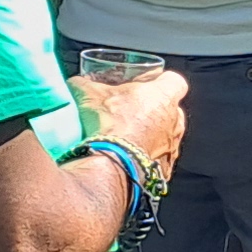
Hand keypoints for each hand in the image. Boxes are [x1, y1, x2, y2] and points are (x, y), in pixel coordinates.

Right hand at [73, 66, 189, 181]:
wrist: (113, 164)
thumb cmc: (108, 124)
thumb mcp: (89, 94)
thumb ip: (84, 84)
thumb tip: (76, 83)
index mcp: (164, 96)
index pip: (174, 81)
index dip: (160, 82)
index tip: (145, 85)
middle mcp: (175, 121)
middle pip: (169, 110)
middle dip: (153, 110)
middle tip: (129, 113)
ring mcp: (173, 147)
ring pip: (165, 137)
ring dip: (150, 137)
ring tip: (125, 140)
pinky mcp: (165, 169)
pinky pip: (158, 160)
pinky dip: (146, 159)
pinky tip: (127, 159)